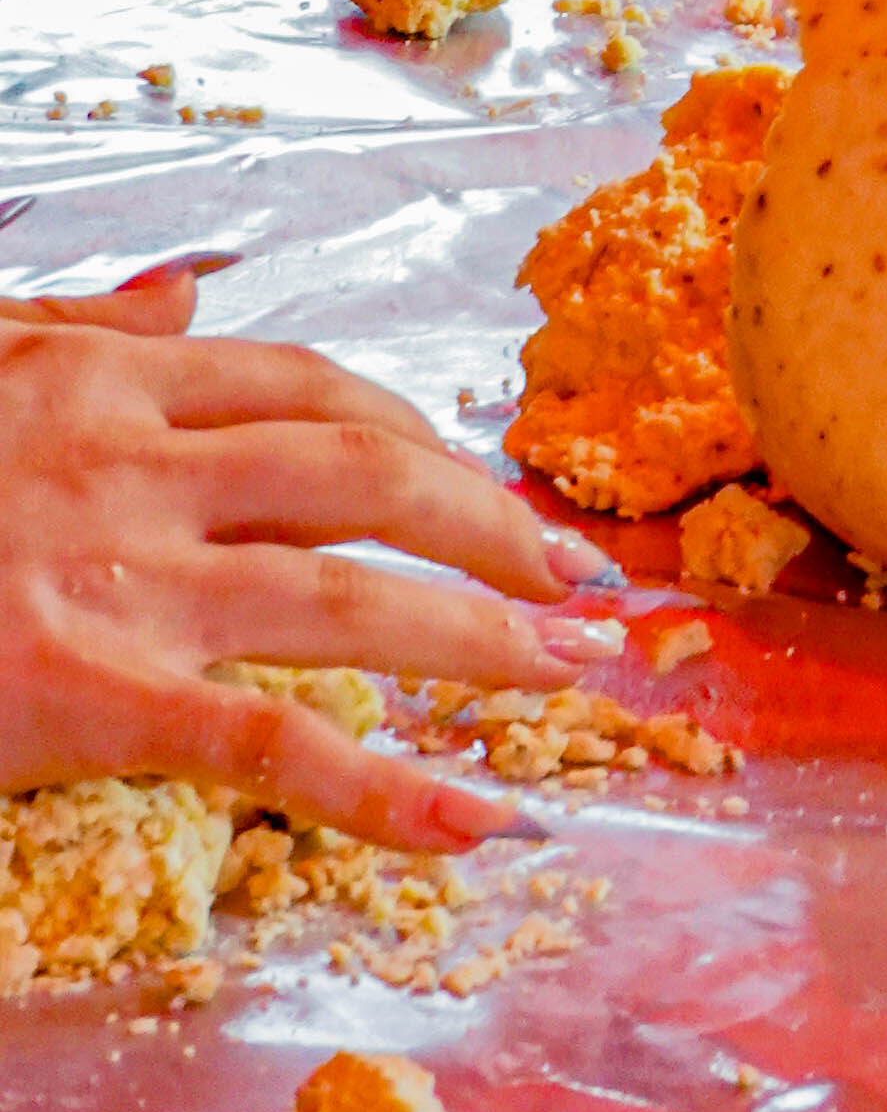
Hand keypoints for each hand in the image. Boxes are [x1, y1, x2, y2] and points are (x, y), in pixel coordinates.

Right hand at [0, 268, 632, 848]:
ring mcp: (117, 578)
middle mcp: (133, 461)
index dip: (426, 439)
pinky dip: (392, 788)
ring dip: (491, 636)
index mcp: (101, 378)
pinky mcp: (90, 694)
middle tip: (588, 585)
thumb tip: (189, 290)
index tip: (489, 487)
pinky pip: (275, 744)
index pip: (315, 392)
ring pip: (356, 597)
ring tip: (581, 673)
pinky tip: (478, 820)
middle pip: (374, 478)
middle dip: (499, 528)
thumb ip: (73, 324)